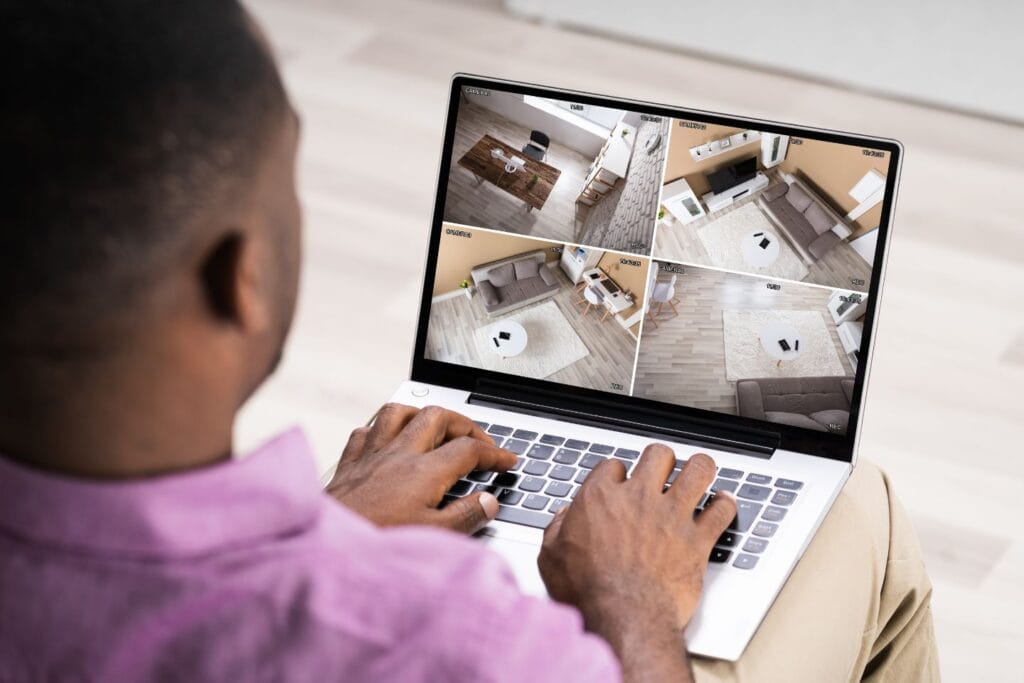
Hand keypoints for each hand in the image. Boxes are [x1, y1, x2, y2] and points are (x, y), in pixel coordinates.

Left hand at [326, 403, 515, 533]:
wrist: (323, 547)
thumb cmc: (376, 542)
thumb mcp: (433, 537)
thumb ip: (465, 516)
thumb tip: (488, 501)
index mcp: (424, 472)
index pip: (469, 450)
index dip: (495, 453)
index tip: (508, 462)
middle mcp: (398, 454)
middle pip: (438, 417)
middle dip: (464, 424)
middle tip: (478, 442)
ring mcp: (371, 455)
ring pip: (399, 413)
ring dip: (422, 415)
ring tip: (436, 428)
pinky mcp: (349, 463)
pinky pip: (366, 431)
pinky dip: (381, 430)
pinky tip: (386, 440)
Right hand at [538, 446, 736, 679]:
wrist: (623, 619)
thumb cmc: (587, 593)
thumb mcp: (552, 558)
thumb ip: (556, 530)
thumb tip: (563, 519)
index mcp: (600, 498)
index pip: (613, 465)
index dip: (617, 473)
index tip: (620, 483)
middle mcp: (638, 498)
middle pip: (659, 455)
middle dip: (662, 460)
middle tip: (663, 471)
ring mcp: (672, 516)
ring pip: (698, 470)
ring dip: (700, 470)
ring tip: (699, 473)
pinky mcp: (697, 539)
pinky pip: (722, 510)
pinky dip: (725, 505)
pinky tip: (723, 504)